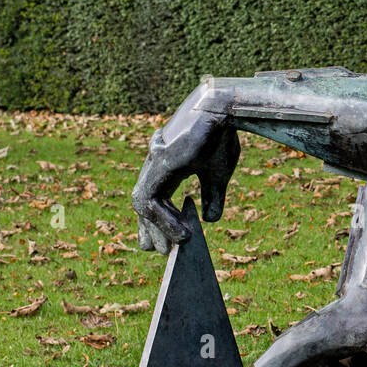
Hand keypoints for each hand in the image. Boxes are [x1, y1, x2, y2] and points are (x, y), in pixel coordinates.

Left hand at [132, 91, 240, 253]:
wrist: (223, 113)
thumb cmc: (220, 138)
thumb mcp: (218, 175)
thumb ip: (212, 197)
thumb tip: (210, 220)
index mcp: (166, 167)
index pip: (154, 201)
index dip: (161, 224)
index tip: (178, 241)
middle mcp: (154, 167)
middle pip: (143, 207)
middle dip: (153, 232)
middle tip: (168, 253)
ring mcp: (153, 165)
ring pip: (143, 207)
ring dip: (159, 230)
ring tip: (179, 246)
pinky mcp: (158, 165)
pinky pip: (149, 201)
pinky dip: (164, 221)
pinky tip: (184, 234)